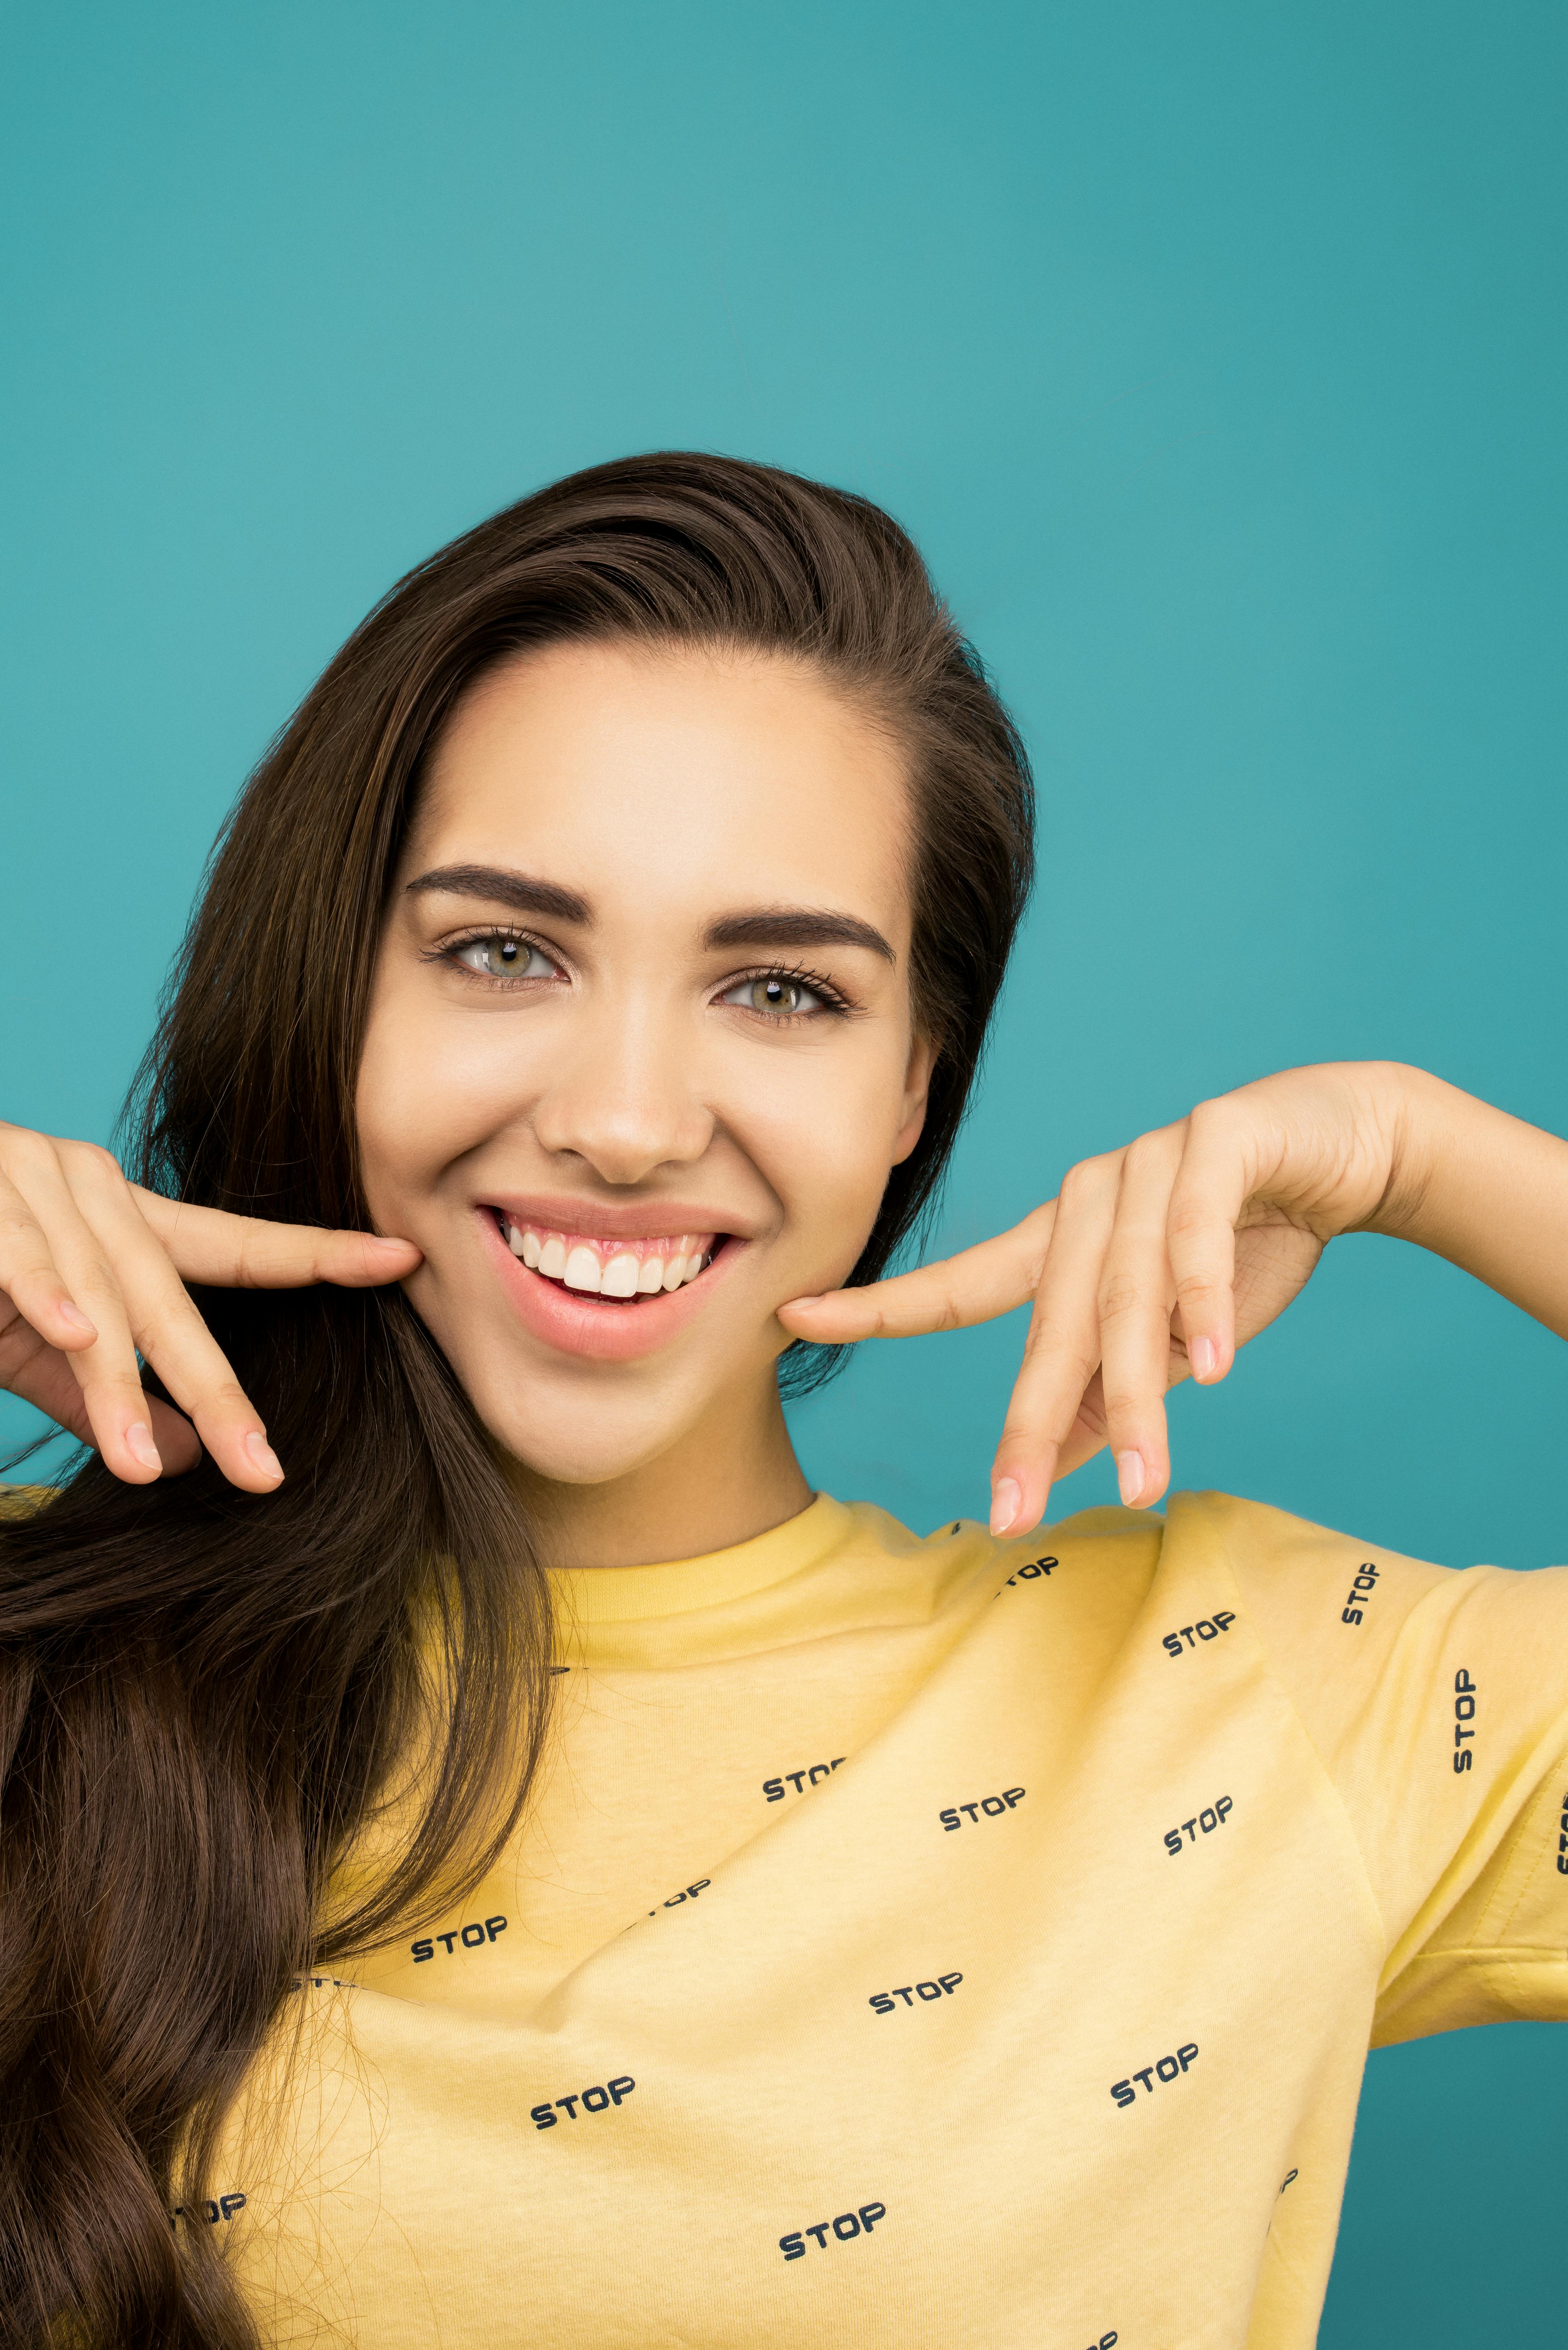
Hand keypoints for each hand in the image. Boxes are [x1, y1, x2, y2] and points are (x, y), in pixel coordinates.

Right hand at [0, 1122, 420, 1490]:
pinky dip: (43, 1293)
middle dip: (216, 1392)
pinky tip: (74, 1333)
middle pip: (174, 1303)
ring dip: (116, 1384)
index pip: (235, 1247)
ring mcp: (34, 1186)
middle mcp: (95, 1190)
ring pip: (95, 1299)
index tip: (402, 1260)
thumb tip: (176, 1461)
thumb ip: (106, 1401)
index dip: (317, 1257)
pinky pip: (20, 1256)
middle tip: (259, 1469)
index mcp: (125, 1220)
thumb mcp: (40, 1346)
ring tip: (136, 1463)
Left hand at [780, 1063, 1422, 1535]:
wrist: (1350, 1144)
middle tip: (1016, 1509)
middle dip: (1033, 1424)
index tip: (793, 1320)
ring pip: (1127, 1294)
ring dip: (1140, 1393)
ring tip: (1149, 1476)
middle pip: (1050, 1323)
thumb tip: (1058, 1465)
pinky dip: (1205, 1299)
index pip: (960, 1285)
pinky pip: (1196, 1230)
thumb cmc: (1250, 1236)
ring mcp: (1149, 1161)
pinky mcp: (1219, 1139)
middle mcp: (1088, 1196)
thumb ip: (1112, 1389)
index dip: (879, 1307)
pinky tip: (1214, 1363)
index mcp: (1061, 1240)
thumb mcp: (1174, 1333)